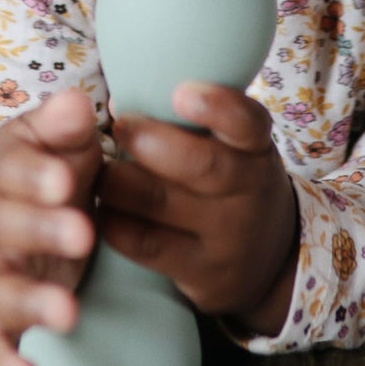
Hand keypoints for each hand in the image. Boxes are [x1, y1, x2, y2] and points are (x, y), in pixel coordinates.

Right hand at [0, 88, 101, 365]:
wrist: (12, 208)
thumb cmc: (44, 168)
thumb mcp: (53, 138)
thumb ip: (62, 123)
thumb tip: (75, 103)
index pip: (11, 171)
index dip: (35, 177)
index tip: (65, 180)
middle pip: (2, 229)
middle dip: (40, 231)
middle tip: (84, 235)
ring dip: (29, 302)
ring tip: (70, 313)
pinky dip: (1, 364)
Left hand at [98, 82, 298, 332]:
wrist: (267, 263)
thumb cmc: (231, 184)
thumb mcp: (233, 150)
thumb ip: (189, 124)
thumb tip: (118, 99)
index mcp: (255, 149)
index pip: (247, 123)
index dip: (217, 106)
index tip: (180, 91)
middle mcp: (249, 191)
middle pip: (203, 166)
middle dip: (152, 143)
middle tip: (119, 127)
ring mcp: (228, 237)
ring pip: (164, 205)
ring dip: (120, 182)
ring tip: (97, 169)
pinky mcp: (203, 274)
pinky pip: (148, 246)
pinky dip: (116, 224)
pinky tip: (100, 210)